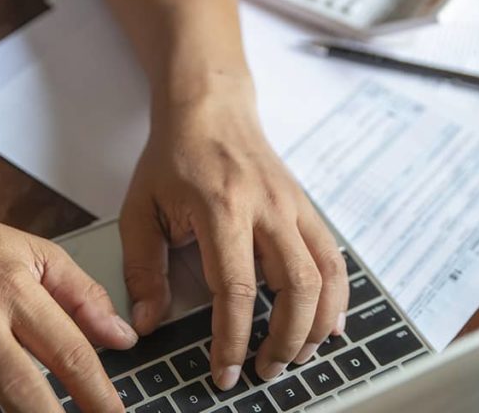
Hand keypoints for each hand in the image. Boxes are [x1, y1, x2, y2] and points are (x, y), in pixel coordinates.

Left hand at [120, 85, 348, 389]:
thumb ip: (142, 268)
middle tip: (265, 369)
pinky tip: (328, 323)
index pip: (236, 289)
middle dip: (285, 340)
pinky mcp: (306, 207)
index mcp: (222, 208)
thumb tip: (148, 321)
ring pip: (325, 275)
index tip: (224, 371)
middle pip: (295, 287)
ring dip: (316, 323)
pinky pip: (333, 257)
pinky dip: (337, 296)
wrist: (210, 107)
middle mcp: (267, 208)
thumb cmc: (174, 157)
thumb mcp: (140, 208)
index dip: (232, 339)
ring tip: (297, 354)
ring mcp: (293, 206)